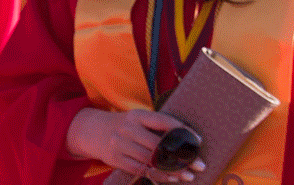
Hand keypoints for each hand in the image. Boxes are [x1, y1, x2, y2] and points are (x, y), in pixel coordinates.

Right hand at [65, 108, 204, 182]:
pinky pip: (141, 170)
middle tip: (200, 165)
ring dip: (173, 170)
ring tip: (189, 176)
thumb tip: (189, 141)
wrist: (94, 131)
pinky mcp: (116, 159)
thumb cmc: (126, 126)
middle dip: (182, 157)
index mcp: (137, 115)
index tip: (198, 142)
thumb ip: (158, 128)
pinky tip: (172, 178)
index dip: (183, 132)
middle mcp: (127, 129)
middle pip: (159, 145)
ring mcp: (120, 144)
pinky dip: (159, 176)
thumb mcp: (138, 120)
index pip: (164, 122)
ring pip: (151, 161)